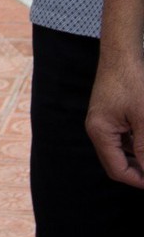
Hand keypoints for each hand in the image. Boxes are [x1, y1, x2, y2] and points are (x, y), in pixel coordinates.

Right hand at [87, 46, 143, 187]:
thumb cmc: (132, 83)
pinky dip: (136, 146)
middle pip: (115, 164)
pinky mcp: (109, 117)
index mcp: (100, 132)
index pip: (117, 169)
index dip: (139, 180)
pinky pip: (122, 140)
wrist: (122, 56)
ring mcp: (102, 123)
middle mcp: (96, 130)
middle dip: (138, 172)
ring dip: (138, 159)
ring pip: (120, 153)